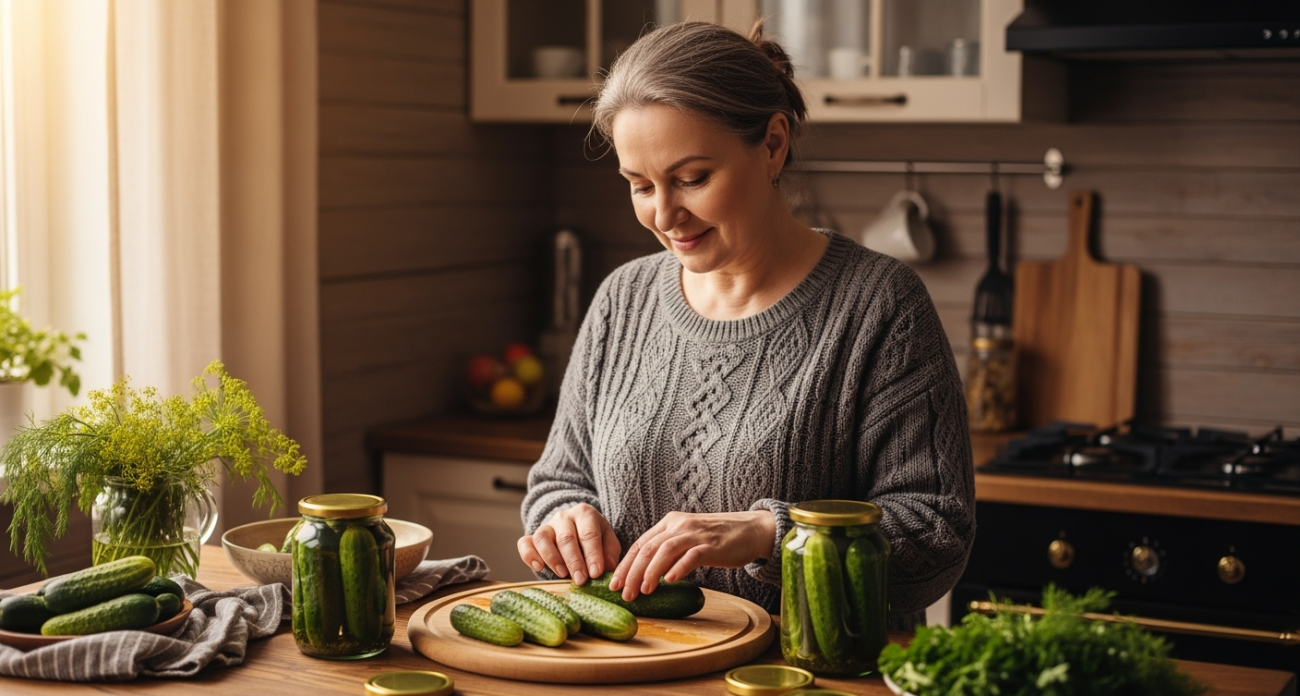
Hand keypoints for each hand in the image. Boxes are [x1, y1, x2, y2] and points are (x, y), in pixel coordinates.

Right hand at [517, 503, 620, 585]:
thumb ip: (610, 553)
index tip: (596, 573)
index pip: (589, 534)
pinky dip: (529, 555)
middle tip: (581, 580)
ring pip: (543, 538)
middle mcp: (564, 517)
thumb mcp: (608, 541)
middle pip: (566, 538)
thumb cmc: (595, 538)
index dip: (592, 554)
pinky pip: (525, 543)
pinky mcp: (532, 536)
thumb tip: (608, 569)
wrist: (575, 529)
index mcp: (585, 514)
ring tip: (562, 574)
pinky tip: (538, 567)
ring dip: (552, 558)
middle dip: (574, 561)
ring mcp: (546, 526)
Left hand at [609, 510, 775, 600]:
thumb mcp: (687, 539)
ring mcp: (695, 534)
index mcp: (669, 523)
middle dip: (633, 572)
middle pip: (648, 548)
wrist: (750, 530)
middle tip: (624, 594)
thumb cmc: (717, 540)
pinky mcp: (711, 545)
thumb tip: (645, 573)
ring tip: (643, 591)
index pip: (640, 544)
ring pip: (665, 551)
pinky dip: (679, 568)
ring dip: (651, 573)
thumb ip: (668, 550)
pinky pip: (691, 556)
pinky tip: (670, 581)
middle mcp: (679, 525)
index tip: (614, 584)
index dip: (625, 565)